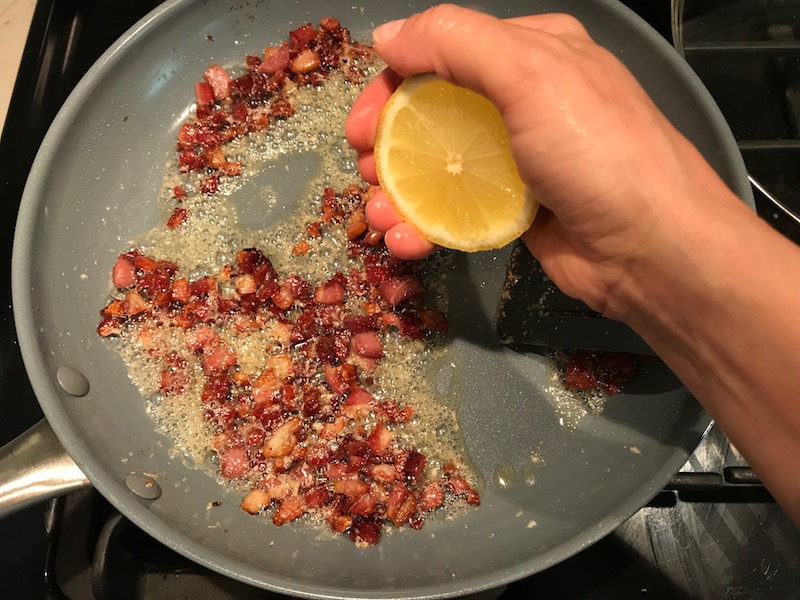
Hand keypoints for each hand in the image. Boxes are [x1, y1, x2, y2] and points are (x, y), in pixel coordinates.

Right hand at [345, 5, 716, 318]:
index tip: (358, 127)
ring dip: (397, 194)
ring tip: (380, 220)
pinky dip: (423, 226)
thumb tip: (388, 35)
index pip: (442, 54)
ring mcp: (517, 161)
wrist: (652, 251)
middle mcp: (522, 102)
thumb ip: (455, 42)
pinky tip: (407, 242)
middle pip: (430, 115)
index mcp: (532, 53)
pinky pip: (454, 210)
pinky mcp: (514, 211)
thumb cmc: (598, 152)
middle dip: (386, 146)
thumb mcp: (531, 74)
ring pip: (436, 167)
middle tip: (363, 175)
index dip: (391, 87)